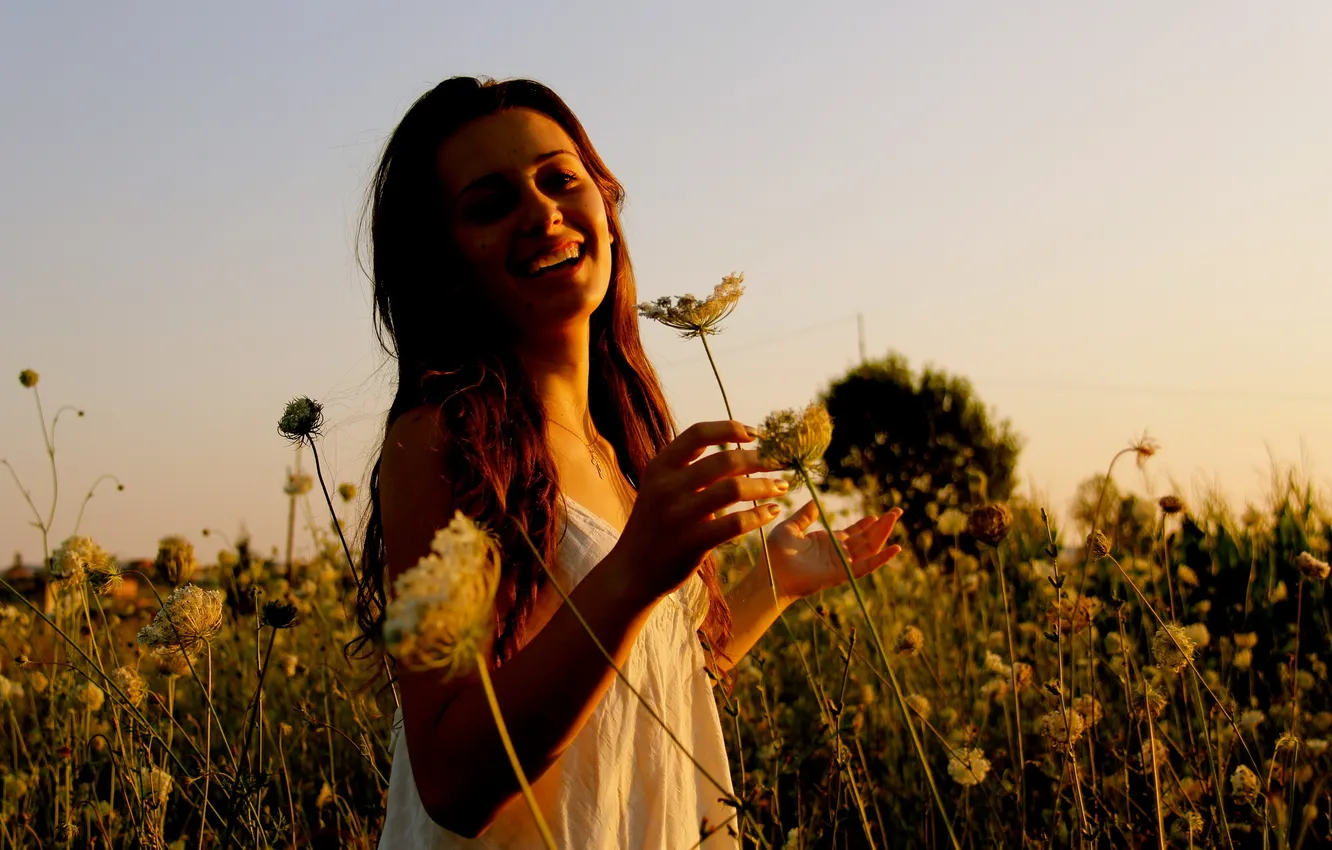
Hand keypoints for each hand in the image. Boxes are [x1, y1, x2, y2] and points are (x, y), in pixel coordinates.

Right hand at [613, 420, 787, 601]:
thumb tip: (737, 448)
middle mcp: (667, 487)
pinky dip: (759, 515)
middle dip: (760, 458)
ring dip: (765, 485)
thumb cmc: (656, 525)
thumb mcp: (660, 488)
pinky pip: (736, 523)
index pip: (699, 434)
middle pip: (725, 460)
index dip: (731, 428)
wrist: (632, 570)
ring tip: (782, 487)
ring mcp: (679, 515)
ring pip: (735, 489)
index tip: (756, 434)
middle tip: (780, 462)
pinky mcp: (692, 542)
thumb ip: (689, 468)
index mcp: (660, 467)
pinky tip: (771, 512)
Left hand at [764, 501, 903, 602]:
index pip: (853, 533)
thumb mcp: (790, 528)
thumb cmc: (776, 553)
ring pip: (869, 548)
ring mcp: (842, 563)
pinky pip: (867, 566)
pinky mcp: (843, 574)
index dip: (866, 524)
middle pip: (866, 538)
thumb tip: (813, 502)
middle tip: (897, 511)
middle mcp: (838, 553)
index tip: (876, 514)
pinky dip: (882, 558)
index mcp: (827, 542)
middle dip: (881, 525)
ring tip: (895, 518)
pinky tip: (895, 548)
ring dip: (883, 534)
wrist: (772, 573)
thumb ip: (804, 516)